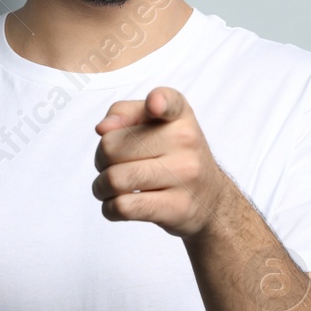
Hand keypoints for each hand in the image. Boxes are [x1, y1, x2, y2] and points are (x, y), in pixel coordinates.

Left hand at [92, 87, 231, 238]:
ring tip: (109, 188)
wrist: (210, 198)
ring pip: (115, 180)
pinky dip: (109, 209)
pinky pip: (124, 207)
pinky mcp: (178, 206)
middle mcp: (186, 141)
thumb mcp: (156, 125)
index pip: (170, 101)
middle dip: (100, 160)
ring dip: (100, 188)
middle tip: (110, 166)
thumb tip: (103, 128)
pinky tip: (117, 204)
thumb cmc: (173, 157)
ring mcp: (185, 175)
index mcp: (180, 115)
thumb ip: (125, 113)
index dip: (158, 102)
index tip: (154, 106)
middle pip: (112, 147)